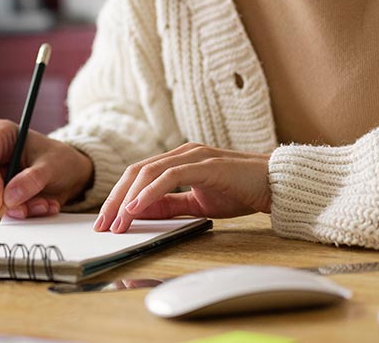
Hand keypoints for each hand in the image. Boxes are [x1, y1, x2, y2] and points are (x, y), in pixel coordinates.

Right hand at [0, 119, 93, 219]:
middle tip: (26, 210)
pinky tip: (42, 204)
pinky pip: (2, 208)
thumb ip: (31, 180)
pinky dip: (23, 211)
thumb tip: (9, 197)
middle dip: (6, 201)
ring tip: (44, 204)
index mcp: (0, 133)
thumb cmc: (60, 159)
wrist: (71, 172)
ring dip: (18, 208)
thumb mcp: (52, 167)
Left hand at [94, 143, 270, 232]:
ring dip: (128, 198)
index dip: (118, 197)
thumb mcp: (198, 203)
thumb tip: (139, 213)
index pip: (138, 176)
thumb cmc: (241, 190)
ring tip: (117, 221)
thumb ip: (170, 205)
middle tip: (102, 224)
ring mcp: (192, 156)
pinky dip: (149, 192)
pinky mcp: (205, 164)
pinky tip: (137, 207)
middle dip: (115, 199)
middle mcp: (181, 153)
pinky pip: (169, 176)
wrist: (276, 184)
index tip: (106, 221)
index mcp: (178, 160)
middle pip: (135, 172)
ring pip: (147, 172)